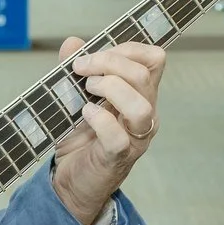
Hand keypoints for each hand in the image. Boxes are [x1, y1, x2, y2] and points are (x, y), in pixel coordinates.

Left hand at [50, 38, 166, 224]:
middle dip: (109, 63)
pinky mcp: (118, 157)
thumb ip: (75, 69)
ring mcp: (135, 138)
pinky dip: (99, 119)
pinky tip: (85, 114)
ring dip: (110, 89)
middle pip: (144, 75)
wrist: (70, 182)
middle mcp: (145, 114)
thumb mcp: (75, 97)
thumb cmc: (79, 139)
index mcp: (140, 94)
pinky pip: (118, 136)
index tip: (93, 53)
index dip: (126, 48)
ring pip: (141, 106)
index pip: (154, 59)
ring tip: (88, 92)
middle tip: (81, 69)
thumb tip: (72, 42)